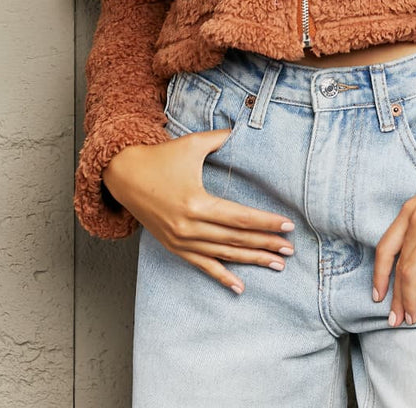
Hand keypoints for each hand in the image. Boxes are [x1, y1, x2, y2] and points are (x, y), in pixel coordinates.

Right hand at [103, 130, 295, 294]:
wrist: (124, 175)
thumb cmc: (161, 157)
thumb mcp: (192, 144)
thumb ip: (221, 139)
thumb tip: (244, 129)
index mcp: (197, 203)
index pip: (241, 217)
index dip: (266, 223)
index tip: (288, 226)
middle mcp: (190, 227)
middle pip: (236, 239)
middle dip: (266, 244)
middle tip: (290, 249)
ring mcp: (181, 241)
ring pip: (224, 254)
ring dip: (252, 260)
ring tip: (277, 264)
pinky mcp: (174, 247)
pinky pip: (202, 265)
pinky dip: (222, 276)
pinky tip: (240, 287)